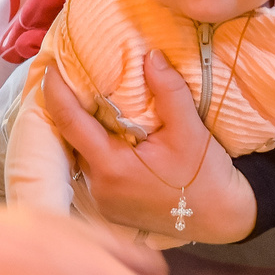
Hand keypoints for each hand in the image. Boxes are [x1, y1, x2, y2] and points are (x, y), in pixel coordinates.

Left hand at [44, 55, 255, 244]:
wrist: (222, 218)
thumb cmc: (206, 176)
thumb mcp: (190, 130)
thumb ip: (169, 90)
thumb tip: (150, 55)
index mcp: (112, 167)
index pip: (70, 123)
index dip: (56, 92)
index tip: (51, 66)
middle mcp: (100, 187)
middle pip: (71, 140)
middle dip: (68, 109)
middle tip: (69, 77)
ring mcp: (104, 201)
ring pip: (82, 156)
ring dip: (84, 131)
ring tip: (88, 102)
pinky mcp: (111, 208)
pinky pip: (93, 171)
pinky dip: (96, 149)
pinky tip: (109, 134)